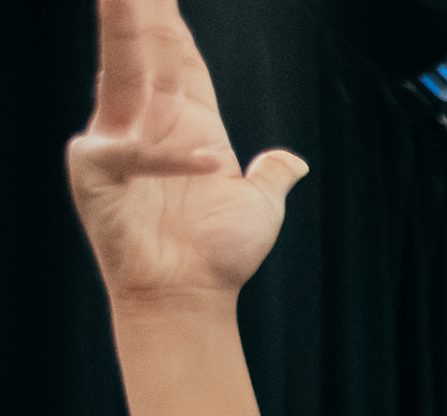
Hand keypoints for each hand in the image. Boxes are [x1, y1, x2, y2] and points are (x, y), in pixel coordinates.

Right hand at [68, 0, 310, 306]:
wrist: (189, 298)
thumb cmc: (219, 255)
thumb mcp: (258, 205)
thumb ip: (272, 176)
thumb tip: (292, 161)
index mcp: (187, 123)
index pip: (179, 58)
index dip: (172, 21)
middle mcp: (148, 123)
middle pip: (146, 51)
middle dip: (142, 10)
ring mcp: (117, 142)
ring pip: (122, 72)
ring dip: (123, 30)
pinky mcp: (96, 170)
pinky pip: (136, 152)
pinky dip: (172, 159)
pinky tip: (210, 163)